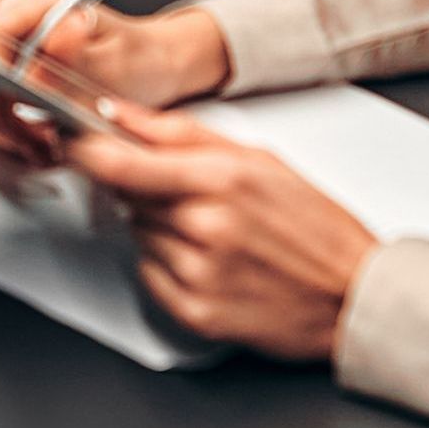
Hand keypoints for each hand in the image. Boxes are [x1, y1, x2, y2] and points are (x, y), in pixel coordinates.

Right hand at [0, 0, 230, 188]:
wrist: (154, 69)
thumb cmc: (141, 60)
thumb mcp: (118, 64)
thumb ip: (77, 58)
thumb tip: (47, 45)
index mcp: (46, 1)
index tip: (10, 108)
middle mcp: (23, 19)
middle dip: (2, 116)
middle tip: (37, 140)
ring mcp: (13, 47)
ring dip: (8, 133)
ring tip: (45, 148)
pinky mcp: (11, 75)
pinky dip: (12, 138)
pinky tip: (39, 145)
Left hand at [65, 100, 379, 359]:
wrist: (354, 296)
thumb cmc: (315, 227)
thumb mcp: (258, 160)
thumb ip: (181, 134)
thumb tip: (122, 113)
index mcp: (220, 181)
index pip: (119, 163)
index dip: (85, 151)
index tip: (74, 143)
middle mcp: (204, 228)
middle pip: (125, 199)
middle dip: (141, 190)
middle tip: (188, 194)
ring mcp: (198, 274)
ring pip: (138, 236)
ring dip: (160, 229)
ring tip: (215, 233)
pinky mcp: (195, 313)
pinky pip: (150, 277)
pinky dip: (168, 267)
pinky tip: (211, 263)